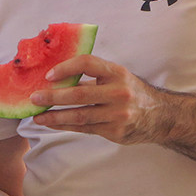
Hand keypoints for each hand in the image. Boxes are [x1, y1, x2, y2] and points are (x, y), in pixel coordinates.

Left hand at [31, 54, 165, 144]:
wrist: (161, 116)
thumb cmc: (130, 91)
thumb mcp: (116, 76)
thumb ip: (90, 75)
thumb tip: (53, 76)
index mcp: (117, 73)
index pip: (87, 64)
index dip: (66, 68)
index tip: (48, 75)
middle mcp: (119, 93)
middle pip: (79, 94)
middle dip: (53, 97)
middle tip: (34, 97)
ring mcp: (118, 114)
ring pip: (79, 116)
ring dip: (54, 117)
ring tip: (37, 116)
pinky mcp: (116, 131)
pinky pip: (84, 128)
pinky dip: (65, 126)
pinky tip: (52, 124)